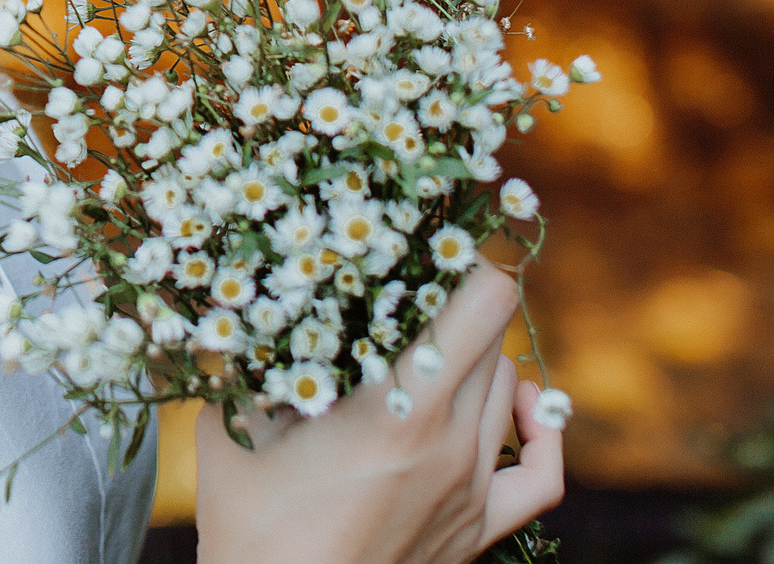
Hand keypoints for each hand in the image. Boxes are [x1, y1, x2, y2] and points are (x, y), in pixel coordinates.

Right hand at [191, 264, 564, 563]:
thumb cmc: (249, 531)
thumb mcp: (229, 430)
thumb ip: (241, 360)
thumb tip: (229, 294)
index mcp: (400, 409)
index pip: (483, 301)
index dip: (466, 257)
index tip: (429, 242)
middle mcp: (453, 444)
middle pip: (495, 339)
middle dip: (456, 301)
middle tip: (408, 287)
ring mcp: (475, 491)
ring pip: (511, 390)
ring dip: (481, 356)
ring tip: (430, 342)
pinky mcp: (481, 530)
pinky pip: (545, 475)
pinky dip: (541, 431)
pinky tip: (518, 407)